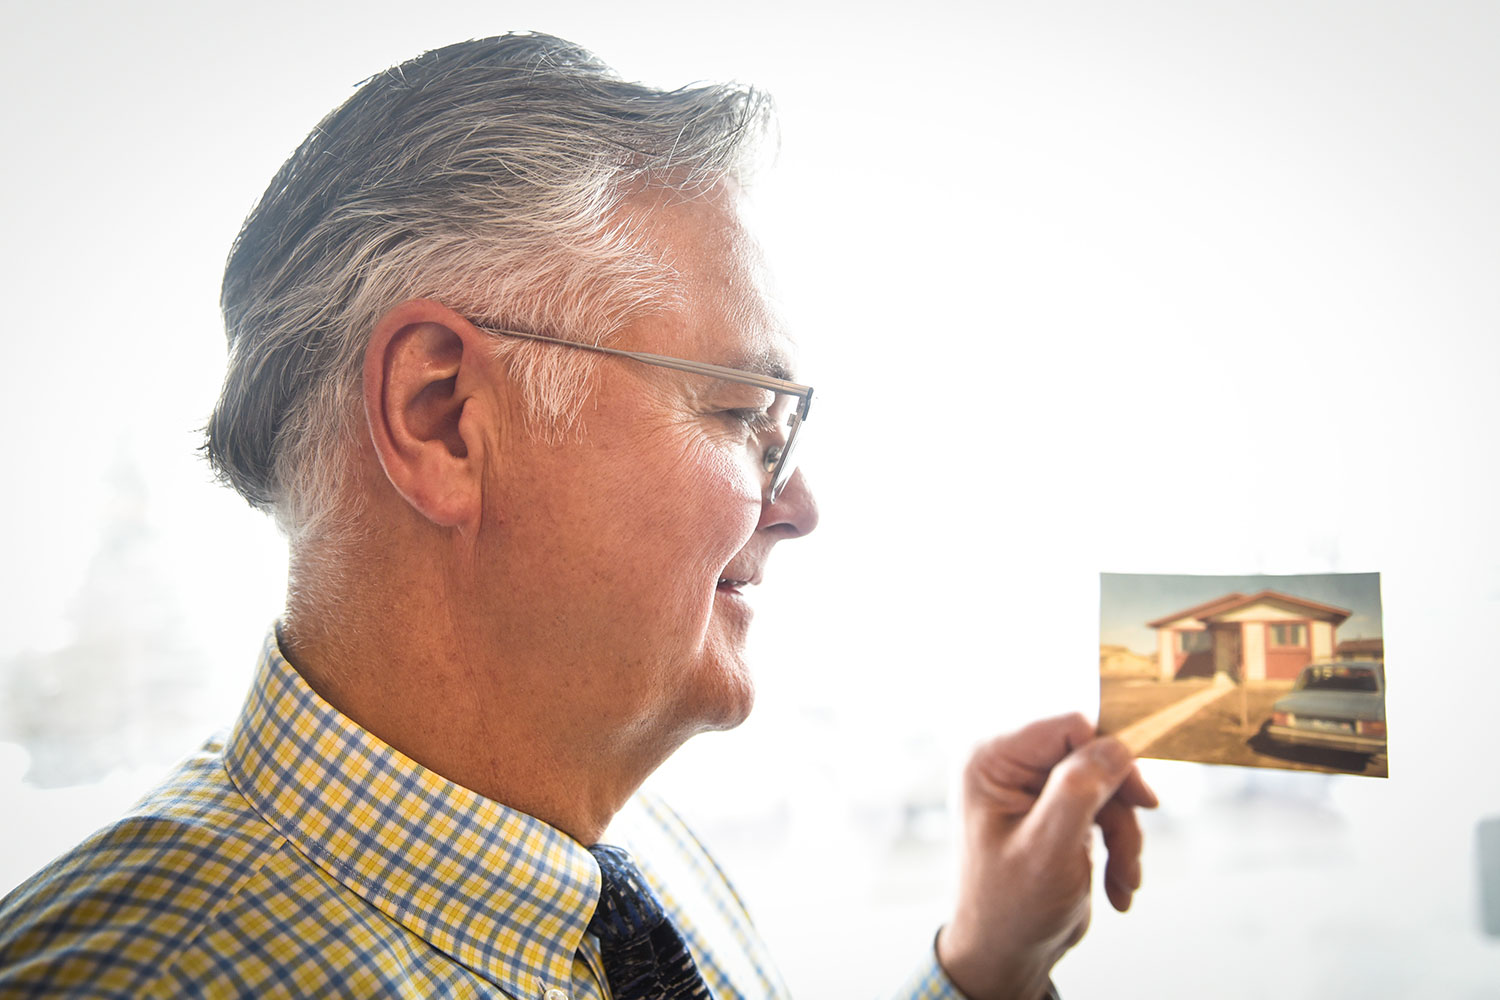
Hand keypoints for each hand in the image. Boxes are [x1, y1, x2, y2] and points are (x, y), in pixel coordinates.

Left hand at [936, 713, 1157, 999]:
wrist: (1006, 955)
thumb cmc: (1010, 908)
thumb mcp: (1048, 849)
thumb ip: (1078, 790)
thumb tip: (1117, 746)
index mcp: (992, 759)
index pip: (1069, 727)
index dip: (1110, 757)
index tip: (1139, 800)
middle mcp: (1009, 764)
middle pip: (1093, 756)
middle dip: (1119, 809)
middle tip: (1129, 853)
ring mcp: (1033, 787)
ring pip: (1107, 786)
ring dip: (1124, 835)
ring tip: (1123, 880)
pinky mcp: (1055, 809)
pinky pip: (1105, 810)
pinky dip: (1119, 847)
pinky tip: (1117, 886)